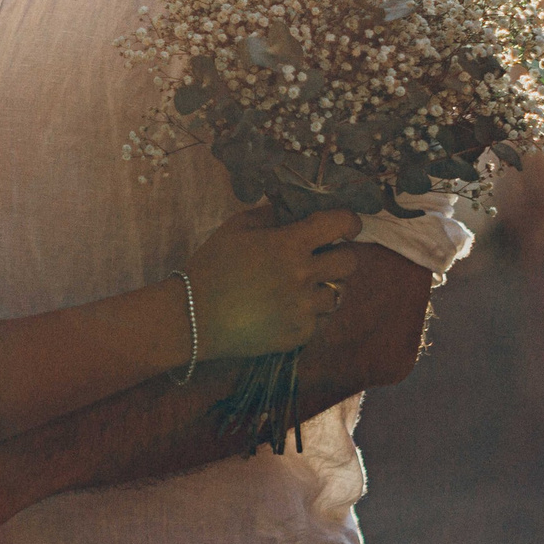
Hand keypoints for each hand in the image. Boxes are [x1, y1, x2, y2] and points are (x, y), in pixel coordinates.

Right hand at [181, 207, 360, 359]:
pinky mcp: (300, 335)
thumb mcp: (236, 228)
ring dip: (325, 286)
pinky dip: (312, 312)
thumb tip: (292, 208)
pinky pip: (322, 320)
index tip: (345, 226)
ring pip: (339, 294)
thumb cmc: (211, 266)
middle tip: (321, 257)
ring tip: (302, 286)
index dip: (349, 222)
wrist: (192, 317)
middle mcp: (303, 276)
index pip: (340, 225)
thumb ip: (269, 214)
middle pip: (350, 262)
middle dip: (340, 255)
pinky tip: (289, 308)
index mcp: (289, 244)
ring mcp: (304, 309)